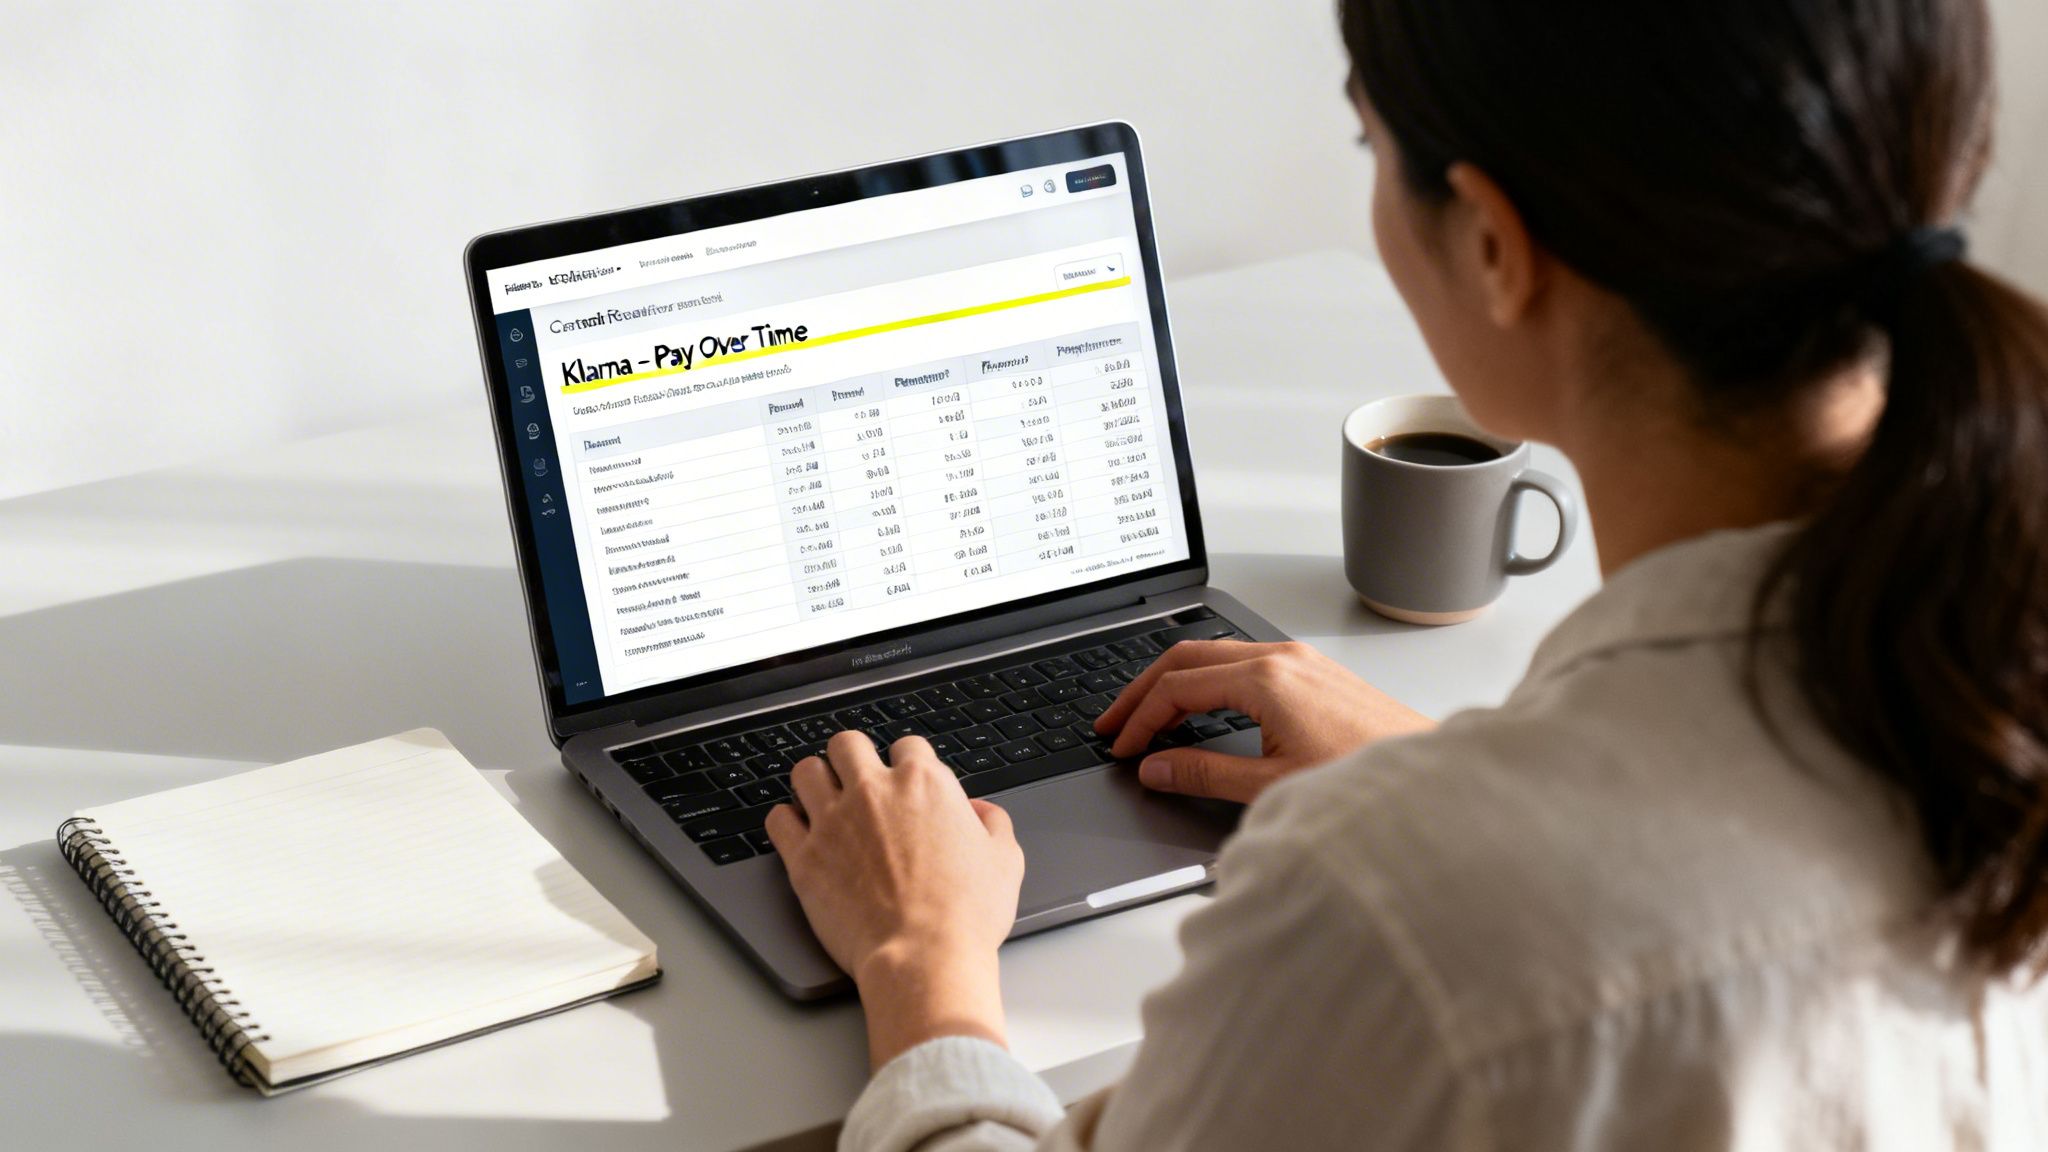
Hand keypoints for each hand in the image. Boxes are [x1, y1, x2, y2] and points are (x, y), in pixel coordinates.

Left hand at [766, 730, 1024, 1069]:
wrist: (923, 957)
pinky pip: (778, 819)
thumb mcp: (1005, 861)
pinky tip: (799, 833)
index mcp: (924, 783)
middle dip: (852, 758)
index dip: (907, 763)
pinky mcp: (804, 857)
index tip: (905, 781)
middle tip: (857, 781)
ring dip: (815, 782)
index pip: (907, 745)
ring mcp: (833, 821)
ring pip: (806, 771)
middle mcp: (873, 790)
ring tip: (822, 800)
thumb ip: (993, 823)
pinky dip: (787, 822)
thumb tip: (980, 811)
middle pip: (847, 744)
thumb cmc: (965, 915)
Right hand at [1094, 639, 1433, 802]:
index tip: (1123, 748)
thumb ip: (1204, 773)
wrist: (1429, 782)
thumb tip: (1157, 767)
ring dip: (1175, 683)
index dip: (1140, 719)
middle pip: (1187, 657)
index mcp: (1266, 679)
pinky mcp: (1315, 672)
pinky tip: (1201, 709)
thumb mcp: (1272, 785)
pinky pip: (1243, 662)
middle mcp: (1282, 658)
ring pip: (1215, 655)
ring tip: (1148, 716)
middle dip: (1143, 691)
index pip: (1178, 688)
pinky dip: (1208, 682)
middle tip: (1114, 723)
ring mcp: (1300, 660)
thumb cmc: (1364, 779)